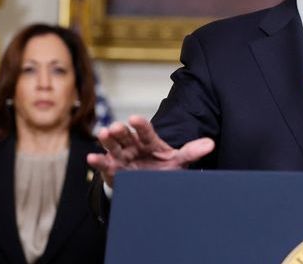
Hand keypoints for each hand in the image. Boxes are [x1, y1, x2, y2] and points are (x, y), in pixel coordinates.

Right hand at [86, 115, 214, 187]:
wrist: (151, 184)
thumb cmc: (164, 167)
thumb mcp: (179, 160)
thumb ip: (192, 151)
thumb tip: (211, 144)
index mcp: (150, 141)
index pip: (145, 131)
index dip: (140, 125)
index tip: (134, 119)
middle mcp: (134, 146)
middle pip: (126, 136)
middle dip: (120, 131)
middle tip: (116, 127)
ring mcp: (122, 157)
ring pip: (113, 147)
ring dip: (107, 141)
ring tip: (103, 134)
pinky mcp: (114, 170)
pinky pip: (105, 165)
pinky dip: (98, 162)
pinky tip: (91, 158)